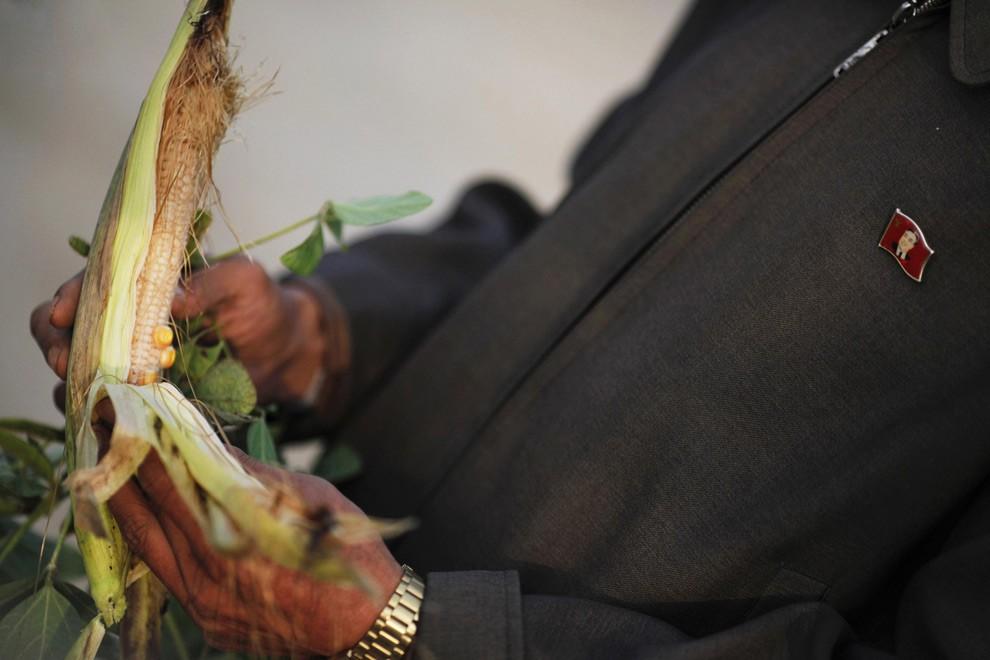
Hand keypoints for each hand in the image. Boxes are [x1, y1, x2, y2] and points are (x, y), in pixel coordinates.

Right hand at [30, 257, 335, 405]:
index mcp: (144, 284)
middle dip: (56, 343)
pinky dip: (101, 413)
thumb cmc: (264, 305)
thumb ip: (211, 282)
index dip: (70, 297)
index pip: (91, 285)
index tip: (64, 314)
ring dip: (72, 383)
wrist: (289, 352)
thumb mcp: (245, 281)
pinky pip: (111, 408)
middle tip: (65, 362)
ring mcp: (134, 363)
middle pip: (65, 329)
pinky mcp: (149, 399)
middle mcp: (128, 323)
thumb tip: (172, 299)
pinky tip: (106, 418)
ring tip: (85, 392)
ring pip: (78, 372)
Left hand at [109, 448, 401, 655]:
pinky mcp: (207, 621)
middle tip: (100, 436)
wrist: (363, 625)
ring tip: (108, 474)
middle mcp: (210, 574)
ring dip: (127, 509)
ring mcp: (204, 604)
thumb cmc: (347, 552)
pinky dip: (150, 543)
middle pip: (148, 517)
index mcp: (236, 536)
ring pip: (148, 550)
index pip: (171, 485)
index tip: (119, 416)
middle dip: (121, 473)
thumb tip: (208, 444)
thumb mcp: (307, 498)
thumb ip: (252, 474)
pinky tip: (144, 522)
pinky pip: (165, 576)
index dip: (141, 448)